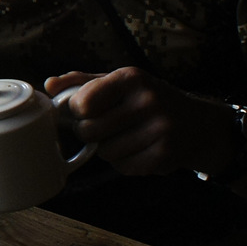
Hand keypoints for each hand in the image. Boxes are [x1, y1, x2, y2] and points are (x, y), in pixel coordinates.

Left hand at [45, 68, 235, 175]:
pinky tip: (138, 148)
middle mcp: (148, 101)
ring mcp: (159, 130)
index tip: (84, 110)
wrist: (198, 124)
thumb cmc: (148, 99)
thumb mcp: (120, 82)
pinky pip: (123, 167)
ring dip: (106, 149)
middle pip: (89, 131)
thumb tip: (49, 85)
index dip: (76, 111)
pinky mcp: (165, 156)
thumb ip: (82, 82)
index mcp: (131, 78)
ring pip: (104, 152)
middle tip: (102, 127)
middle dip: (89, 132)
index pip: (82, 103)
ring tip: (124, 136)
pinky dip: (124, 162)